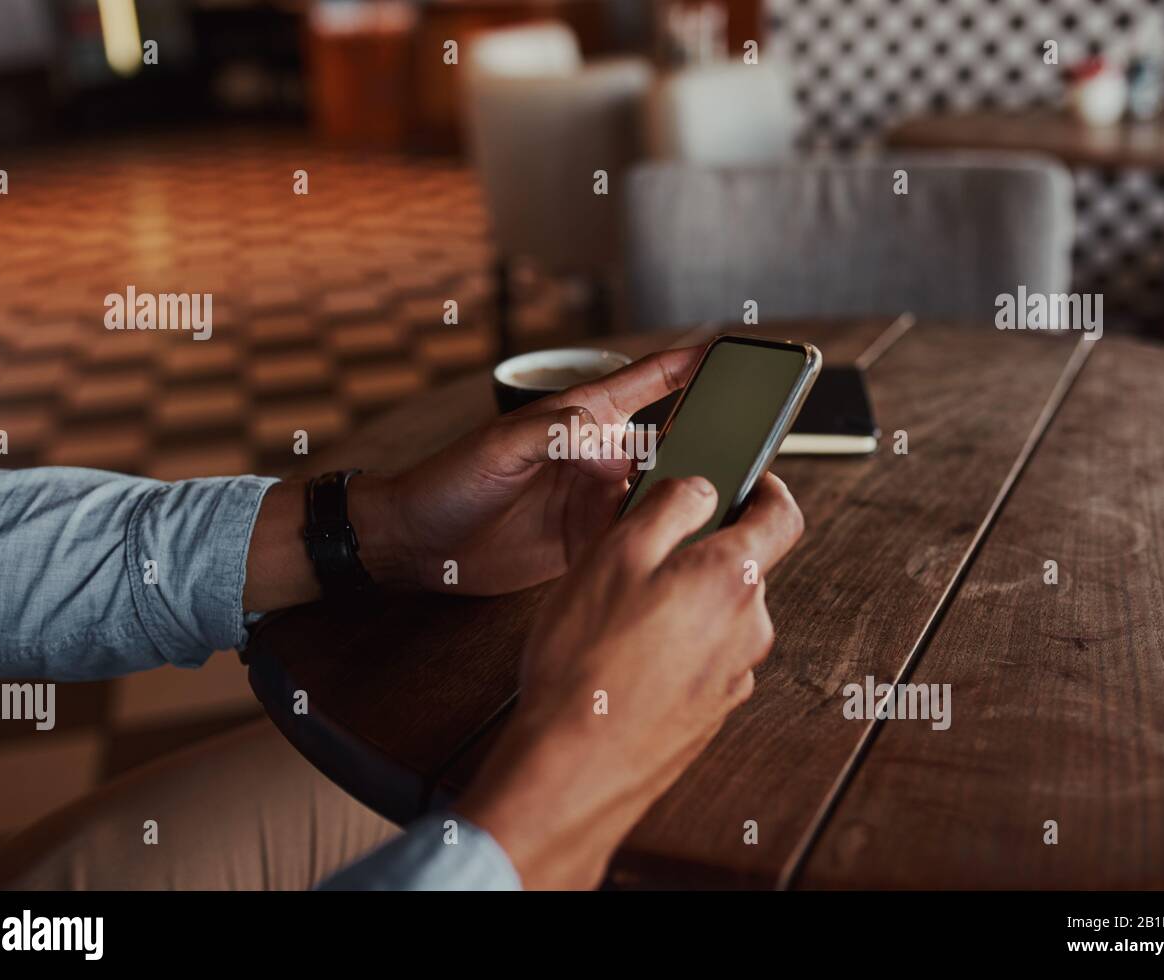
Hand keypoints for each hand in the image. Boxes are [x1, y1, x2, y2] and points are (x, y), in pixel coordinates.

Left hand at [355, 347, 703, 594]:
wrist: (416, 544)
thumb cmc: (448, 480)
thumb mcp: (499, 446)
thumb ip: (557, 435)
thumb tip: (616, 448)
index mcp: (580, 418)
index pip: (648, 382)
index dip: (691, 364)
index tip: (734, 352)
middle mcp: (596, 457)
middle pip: (668, 443)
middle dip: (707, 443)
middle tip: (747, 451)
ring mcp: (594, 500)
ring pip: (658, 494)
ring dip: (684, 499)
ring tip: (718, 506)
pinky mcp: (587, 542)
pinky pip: (634, 537)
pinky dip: (656, 541)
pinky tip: (676, 547)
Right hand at [454, 472, 803, 888]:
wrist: (573, 768)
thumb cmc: (587, 662)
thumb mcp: (614, 554)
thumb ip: (669, 507)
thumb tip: (701, 488)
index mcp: (732, 577)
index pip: (784, 517)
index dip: (768, 489)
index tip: (747, 481)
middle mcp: (748, 627)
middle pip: (743, 566)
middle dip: (700, 550)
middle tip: (641, 550)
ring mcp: (733, 674)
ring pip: (719, 614)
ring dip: (683, 600)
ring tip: (619, 612)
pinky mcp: (711, 710)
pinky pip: (703, 657)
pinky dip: (675, 645)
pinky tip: (623, 657)